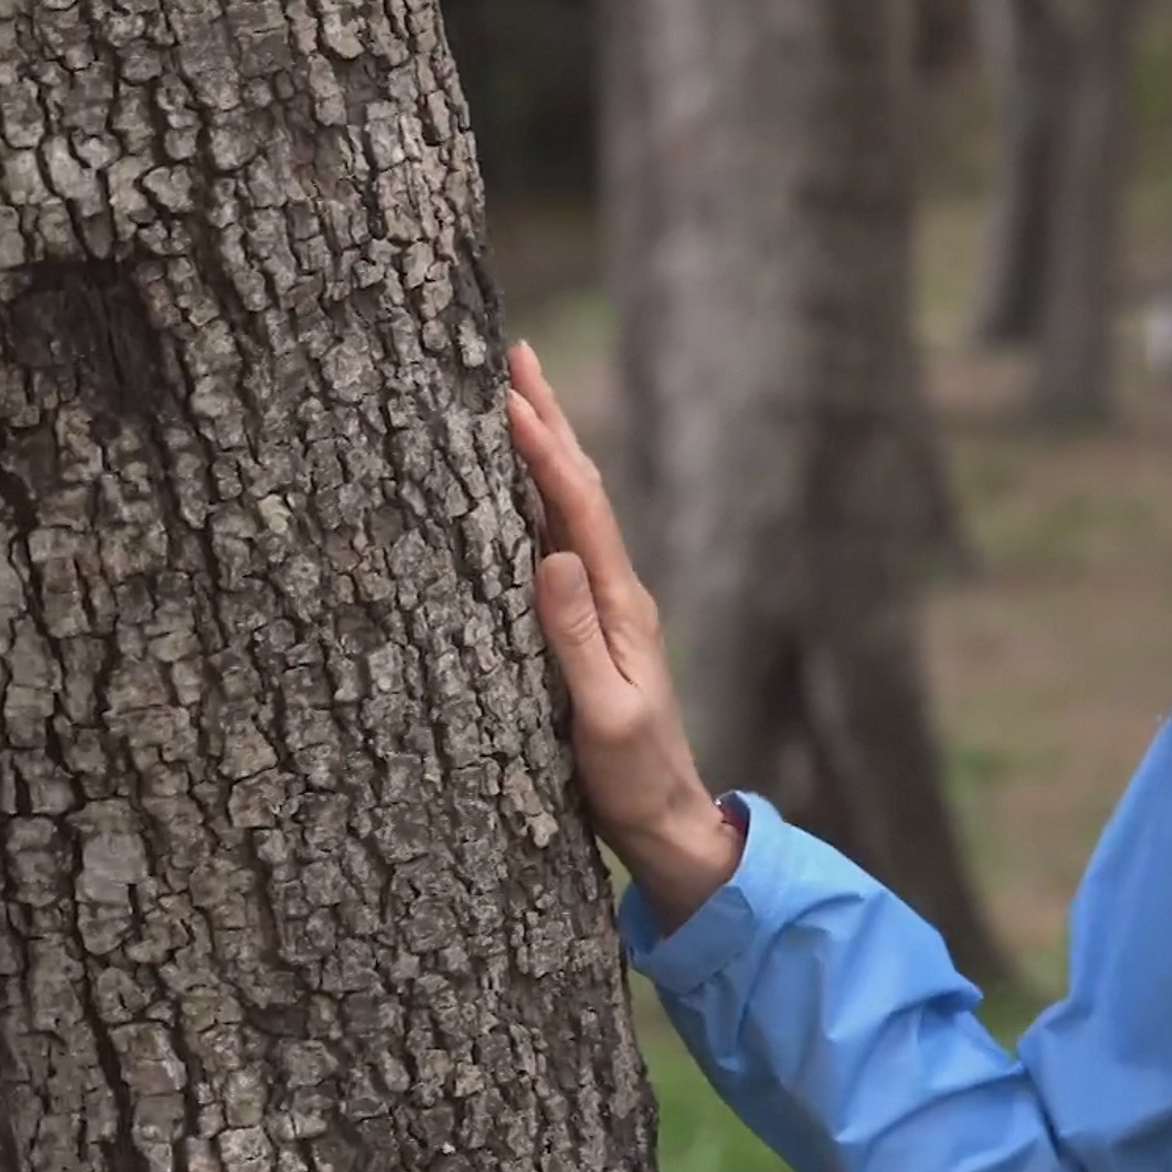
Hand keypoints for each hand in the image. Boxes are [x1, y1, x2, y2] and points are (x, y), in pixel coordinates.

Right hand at [504, 339, 740, 923]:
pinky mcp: (589, 624)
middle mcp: (616, 591)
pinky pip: (561, 540)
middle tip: (515, 354)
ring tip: (514, 395)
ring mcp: (605, 605)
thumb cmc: (630, 777)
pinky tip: (518, 486)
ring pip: (571, 507)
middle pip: (579, 486)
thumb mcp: (601, 716)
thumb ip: (573, 639)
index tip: (506, 393)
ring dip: (545, 448)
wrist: (665, 818)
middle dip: (547, 420)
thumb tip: (547, 557)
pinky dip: (538, 497)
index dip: (542, 449)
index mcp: (619, 604)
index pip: (577, 508)